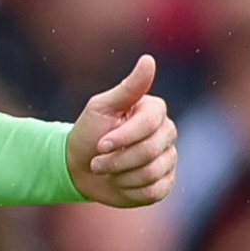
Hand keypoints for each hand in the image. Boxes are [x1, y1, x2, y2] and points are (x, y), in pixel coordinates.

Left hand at [65, 55, 176, 207]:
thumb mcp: (102, 107)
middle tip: (97, 161)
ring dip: (121, 176)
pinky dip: (130, 190)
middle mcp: (167, 133)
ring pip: (152, 172)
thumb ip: (128, 88)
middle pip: (151, 150)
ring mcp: (168, 159)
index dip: (123, 137)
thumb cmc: (90, 132)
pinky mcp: (165, 182)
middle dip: (118, 160)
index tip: (100, 144)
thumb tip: (149, 59)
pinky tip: (120, 183)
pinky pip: (155, 191)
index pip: (150, 124)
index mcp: (154, 111)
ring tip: (107, 171)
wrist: (81, 167)